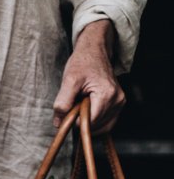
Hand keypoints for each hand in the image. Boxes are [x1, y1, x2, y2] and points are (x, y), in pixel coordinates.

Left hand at [53, 19, 124, 133]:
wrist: (94, 50)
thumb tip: (59, 123)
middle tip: (75, 103)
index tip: (69, 110)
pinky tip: (88, 110)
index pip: (88, 123)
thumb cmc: (83, 62)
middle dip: (81, 121)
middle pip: (94, 126)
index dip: (75, 121)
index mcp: (107, 95)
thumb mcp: (69, 80)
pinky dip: (94, 122)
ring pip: (100, 128)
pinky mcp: (118, 105)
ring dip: (87, 121)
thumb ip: (62, 103)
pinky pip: (106, 124)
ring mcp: (120, 103)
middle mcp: (117, 100)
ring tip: (82, 103)